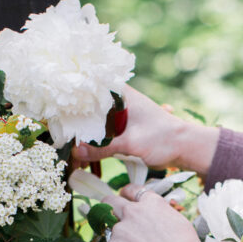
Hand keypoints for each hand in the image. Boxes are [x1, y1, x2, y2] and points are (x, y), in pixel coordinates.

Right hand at [72, 85, 219, 174]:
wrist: (186, 148)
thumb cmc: (163, 138)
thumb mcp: (131, 143)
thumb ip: (103, 148)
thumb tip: (76, 152)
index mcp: (123, 94)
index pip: (92, 88)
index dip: (74, 96)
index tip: (56, 106)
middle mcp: (122, 102)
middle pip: (92, 109)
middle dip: (76, 121)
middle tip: (58, 132)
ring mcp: (123, 116)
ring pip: (97, 124)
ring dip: (86, 135)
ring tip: (68, 145)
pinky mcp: (126, 130)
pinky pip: (105, 135)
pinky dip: (96, 143)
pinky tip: (84, 153)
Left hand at [104, 184, 222, 241]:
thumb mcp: (178, 222)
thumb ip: (159, 215)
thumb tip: (151, 218)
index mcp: (150, 202)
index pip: (131, 190)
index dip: (126, 195)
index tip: (124, 199)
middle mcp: (132, 211)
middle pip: (110, 201)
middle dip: (110, 207)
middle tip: (113, 216)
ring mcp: (120, 230)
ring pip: (112, 230)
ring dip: (120, 238)